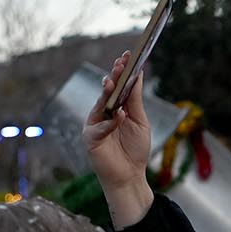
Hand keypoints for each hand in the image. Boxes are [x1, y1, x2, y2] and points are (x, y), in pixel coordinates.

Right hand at [84, 52, 155, 227]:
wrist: (130, 176)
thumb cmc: (135, 149)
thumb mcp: (139, 121)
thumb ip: (135, 100)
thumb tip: (137, 74)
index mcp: (116, 107)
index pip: (118, 85)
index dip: (122, 71)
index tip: (127, 56)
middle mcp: (103, 113)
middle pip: (106, 91)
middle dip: (113, 76)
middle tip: (120, 63)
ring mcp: (95, 124)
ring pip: (99, 105)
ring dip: (106, 93)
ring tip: (113, 82)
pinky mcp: (91, 138)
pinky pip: (99, 127)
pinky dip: (109, 122)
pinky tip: (118, 116)